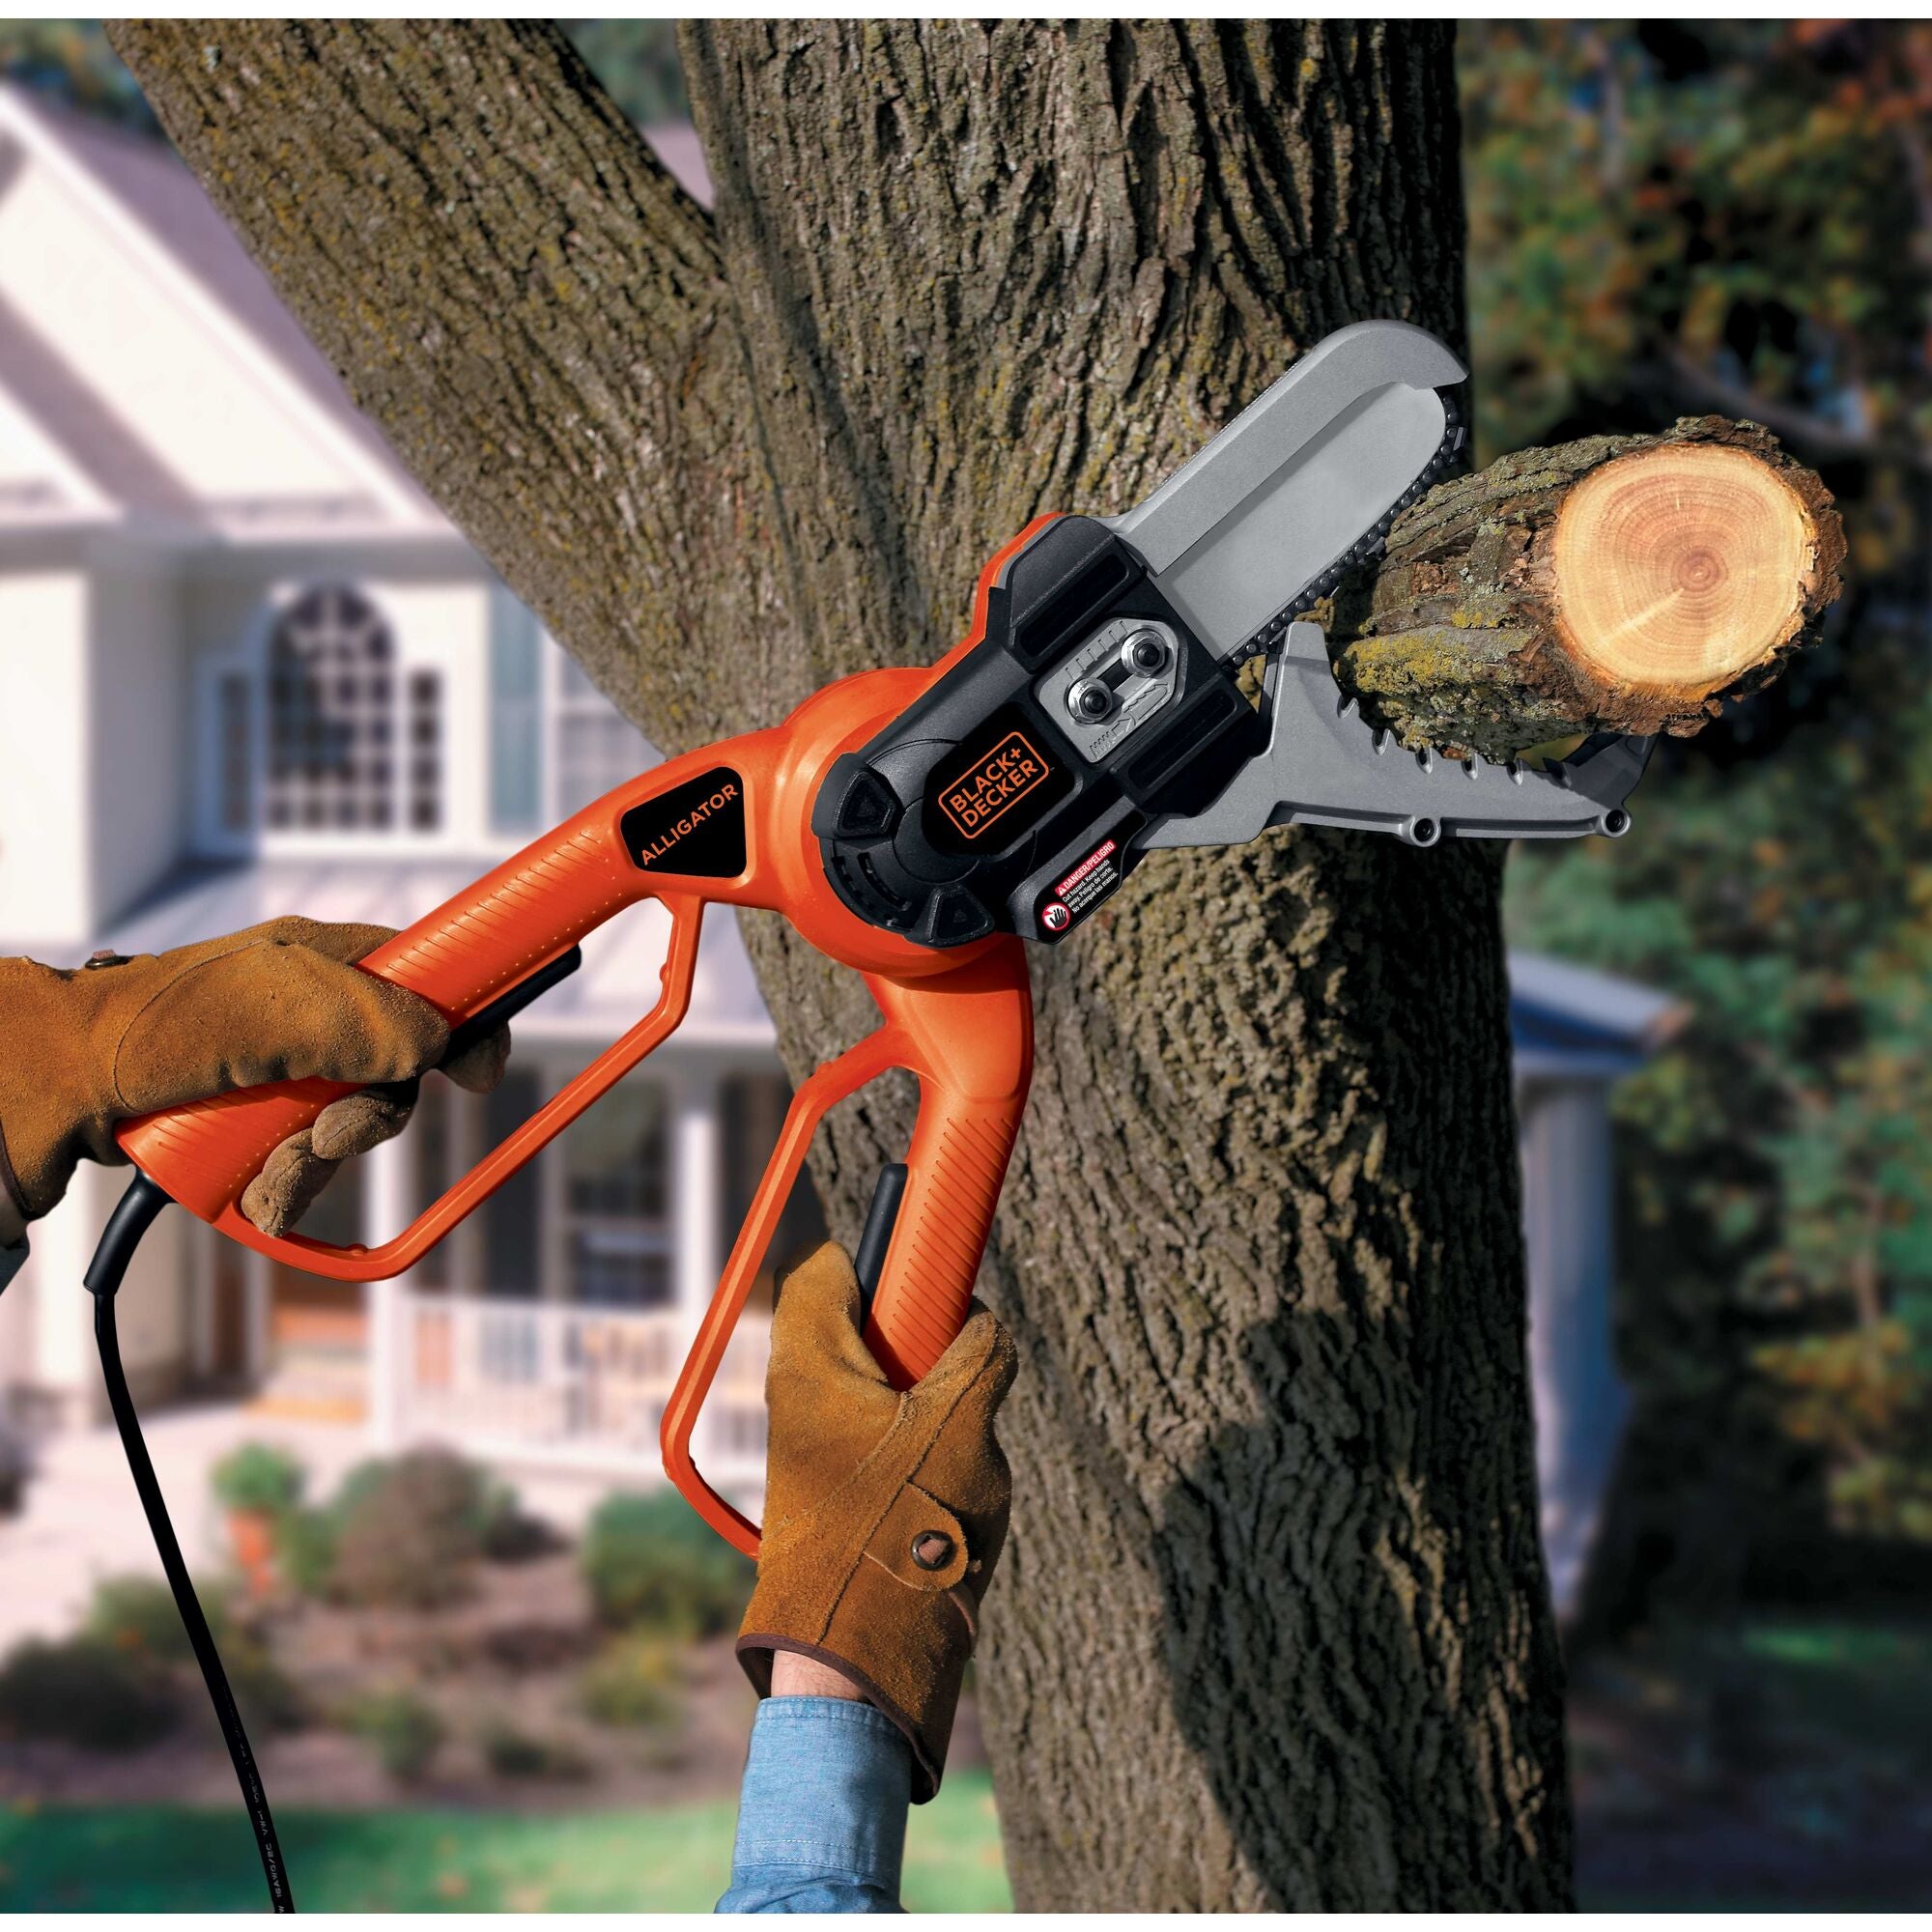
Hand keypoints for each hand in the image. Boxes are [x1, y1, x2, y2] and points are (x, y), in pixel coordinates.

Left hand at [0, 918, 507, 1232]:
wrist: (59, 1091)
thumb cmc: (150, 1031)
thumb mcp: (263, 1011)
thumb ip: (355, 1021)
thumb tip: (435, 1045)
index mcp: (322, 962)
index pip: (429, 975)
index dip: (464, 1018)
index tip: (479, 1075)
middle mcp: (311, 1011)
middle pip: (396, 1070)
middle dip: (368, 1118)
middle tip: (326, 1137)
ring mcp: (283, 1067)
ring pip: (350, 1125)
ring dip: (317, 1165)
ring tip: (268, 1181)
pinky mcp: (255, 1117)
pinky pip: (306, 1161)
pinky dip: (289, 1187)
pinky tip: (258, 1196)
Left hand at [739, 1241, 1015, 1801]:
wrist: (856, 1660)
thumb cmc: (900, 1528)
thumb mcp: (962, 1422)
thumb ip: (980, 1355)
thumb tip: (984, 1326)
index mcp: (807, 1364)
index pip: (827, 1268)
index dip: (880, 1250)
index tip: (931, 1261)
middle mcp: (796, 1401)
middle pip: (856, 1326)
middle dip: (919, 1334)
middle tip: (961, 1355)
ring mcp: (810, 1455)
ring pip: (878, 1388)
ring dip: (930, 1399)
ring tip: (961, 1442)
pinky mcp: (831, 1501)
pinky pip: (882, 1444)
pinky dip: (921, 1449)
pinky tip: (951, 1493)